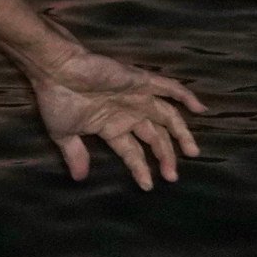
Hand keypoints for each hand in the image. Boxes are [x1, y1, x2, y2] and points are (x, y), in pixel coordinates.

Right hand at [28, 48, 206, 189]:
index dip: (141, 168)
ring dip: (181, 134)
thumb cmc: (57, 100)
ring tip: (192, 153)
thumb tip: (79, 178)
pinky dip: (186, 96)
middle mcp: (128, 112)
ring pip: (167, 117)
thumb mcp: (64, 134)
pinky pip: (170, 88)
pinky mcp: (141, 81)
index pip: (132, 151)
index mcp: (111, 126)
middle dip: (165, 156)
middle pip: (155, 137)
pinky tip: (200, 109)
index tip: (149, 186)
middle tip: (173, 176)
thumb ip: (76, 154)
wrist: (56, 71)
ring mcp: (137, 97)